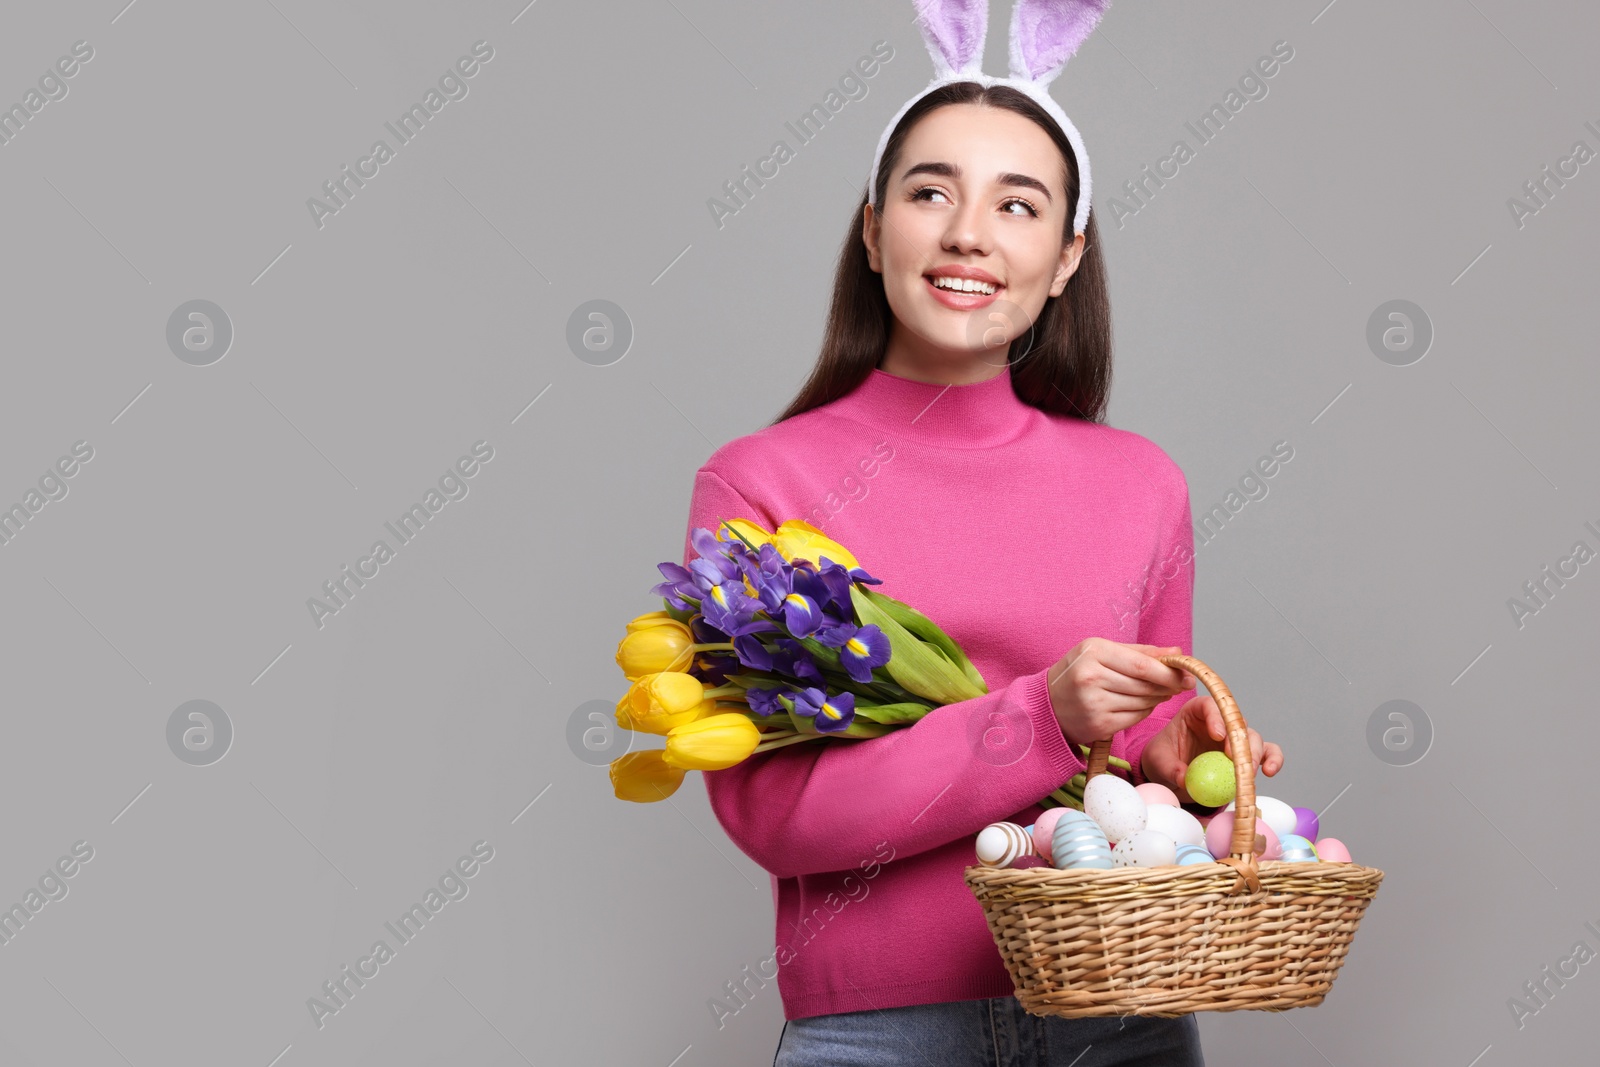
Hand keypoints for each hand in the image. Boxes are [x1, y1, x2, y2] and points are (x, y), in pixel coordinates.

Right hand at [1047, 639, 1195, 750]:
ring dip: (1157, 698)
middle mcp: (1091, 678)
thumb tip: (1176, 651)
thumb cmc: (1077, 673)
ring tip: (1158, 692)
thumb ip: (1139, 652)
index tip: (1186, 674)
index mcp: (1093, 652)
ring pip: (1142, 702)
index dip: (1168, 671)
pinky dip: (1144, 711)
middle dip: (1168, 686)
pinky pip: (1135, 718)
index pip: (1142, 665)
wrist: (1046, 705)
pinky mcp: (1098, 725)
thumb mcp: (1100, 651)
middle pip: (1144, 684)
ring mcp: (1094, 704)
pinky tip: (1141, 704)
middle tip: (1180, 684)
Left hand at [1137, 694, 1284, 802]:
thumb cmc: (1163, 758)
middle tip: (1233, 757)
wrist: (1171, 773)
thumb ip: (1169, 768)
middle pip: (1236, 722)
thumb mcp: (1158, 760)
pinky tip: (1269, 771)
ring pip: (1253, 738)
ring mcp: (1235, 737)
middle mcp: (1220, 720)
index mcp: (1196, 711)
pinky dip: (1272, 760)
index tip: (1217, 734)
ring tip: (1248, 771)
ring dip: (1255, 753)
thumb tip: (1184, 779)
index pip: (1209, 705)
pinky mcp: (1245, 755)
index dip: (1216, 717)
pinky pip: (1266, 753)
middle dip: (1238, 738)